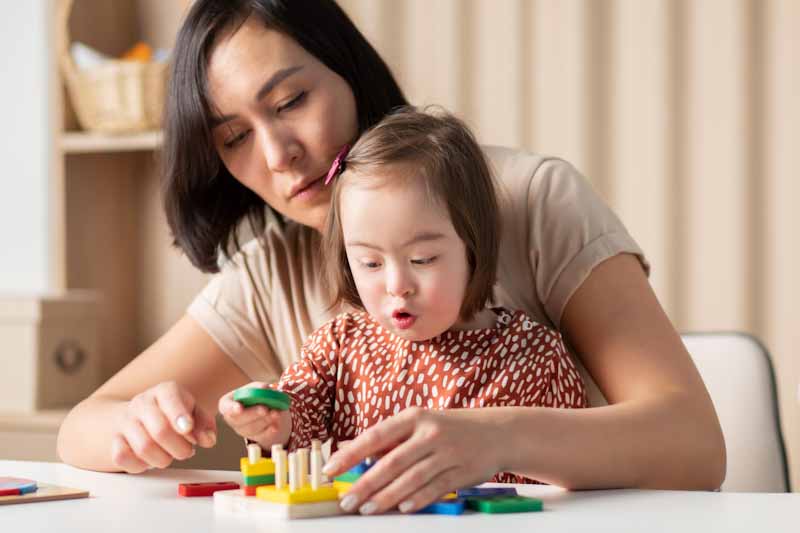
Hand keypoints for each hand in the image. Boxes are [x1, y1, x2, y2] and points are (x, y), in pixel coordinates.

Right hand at [110, 381, 216, 472]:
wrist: (136, 415)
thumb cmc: (172, 414)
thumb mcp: (193, 412)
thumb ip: (204, 424)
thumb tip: (208, 440)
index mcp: (165, 391)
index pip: (170, 398)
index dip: (179, 415)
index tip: (187, 429)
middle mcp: (142, 403)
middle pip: (160, 430)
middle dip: (179, 448)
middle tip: (187, 452)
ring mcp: (125, 421)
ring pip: (143, 447)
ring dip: (163, 459)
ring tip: (170, 456)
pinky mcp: (114, 440)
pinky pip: (122, 457)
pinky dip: (140, 465)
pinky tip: (149, 460)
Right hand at [218, 382, 291, 449]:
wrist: (265, 407)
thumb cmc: (255, 394)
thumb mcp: (256, 387)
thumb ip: (258, 388)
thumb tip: (264, 388)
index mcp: (228, 403)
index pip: (226, 407)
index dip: (231, 408)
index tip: (239, 408)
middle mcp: (232, 418)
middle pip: (239, 420)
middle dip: (253, 414)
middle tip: (264, 409)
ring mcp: (242, 430)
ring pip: (251, 429)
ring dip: (264, 421)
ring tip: (276, 413)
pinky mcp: (255, 437)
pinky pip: (261, 436)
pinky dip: (270, 431)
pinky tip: (276, 427)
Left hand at [322, 407, 501, 514]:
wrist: (496, 432)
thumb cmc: (448, 429)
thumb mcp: (419, 424)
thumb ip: (390, 440)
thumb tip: (352, 453)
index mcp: (415, 417)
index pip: (376, 436)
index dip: (351, 454)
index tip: (331, 469)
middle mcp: (430, 434)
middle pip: (392, 462)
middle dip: (366, 484)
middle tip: (347, 500)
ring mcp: (448, 454)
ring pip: (411, 479)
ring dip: (386, 496)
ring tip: (367, 508)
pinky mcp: (462, 472)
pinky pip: (435, 489)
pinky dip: (417, 499)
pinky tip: (401, 508)